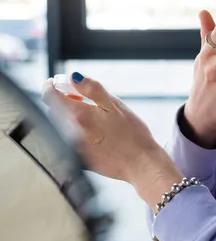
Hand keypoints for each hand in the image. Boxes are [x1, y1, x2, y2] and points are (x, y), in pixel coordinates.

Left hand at [42, 75, 181, 207]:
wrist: (141, 164)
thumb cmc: (132, 135)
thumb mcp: (115, 105)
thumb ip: (92, 88)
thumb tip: (73, 76)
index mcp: (78, 115)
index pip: (48, 96)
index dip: (51, 85)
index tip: (60, 83)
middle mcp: (69, 132)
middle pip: (54, 110)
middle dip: (64, 100)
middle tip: (83, 99)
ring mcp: (72, 147)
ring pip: (60, 125)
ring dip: (70, 116)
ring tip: (92, 117)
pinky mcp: (78, 159)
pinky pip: (68, 141)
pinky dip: (76, 133)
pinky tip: (95, 134)